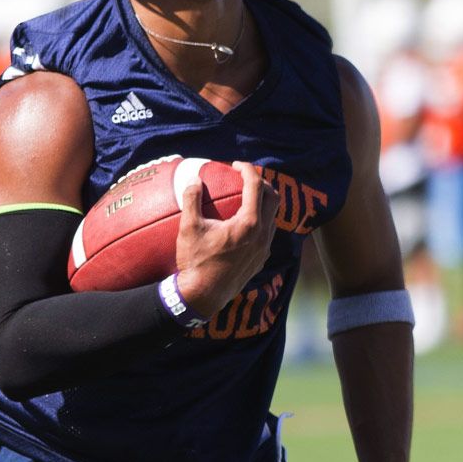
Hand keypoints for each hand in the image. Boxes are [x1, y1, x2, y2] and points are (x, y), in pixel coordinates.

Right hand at [174, 160, 277, 315]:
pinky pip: (267, 233)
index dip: (247, 170)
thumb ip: (192, 199)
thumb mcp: (189, 227)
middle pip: (273, 198)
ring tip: (245, 198)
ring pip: (273, 217)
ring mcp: (264, 249)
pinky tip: (242, 223)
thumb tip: (195, 180)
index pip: (256, 186)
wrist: (203, 296)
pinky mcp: (261, 260)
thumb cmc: (195, 261)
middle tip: (244, 178)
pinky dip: (260, 221)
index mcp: (249, 224)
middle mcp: (262, 235)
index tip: (235, 165)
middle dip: (261, 183)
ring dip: (263, 203)